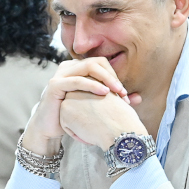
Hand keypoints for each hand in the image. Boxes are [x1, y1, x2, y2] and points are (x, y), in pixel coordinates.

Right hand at [22, 58, 138, 154]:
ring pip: (87, 67)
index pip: (100, 63)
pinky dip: (92, 85)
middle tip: (122, 92)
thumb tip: (138, 98)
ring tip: (117, 91)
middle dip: (112, 76)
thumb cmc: (72, 115)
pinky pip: (76, 80)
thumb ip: (114, 99)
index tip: (124, 94)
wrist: (50, 127)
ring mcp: (60, 75)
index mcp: (77, 69)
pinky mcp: (54, 85)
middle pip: (95, 62)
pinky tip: (104, 92)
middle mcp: (68, 67)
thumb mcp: (94, 105)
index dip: (114, 75)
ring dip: (105, 78)